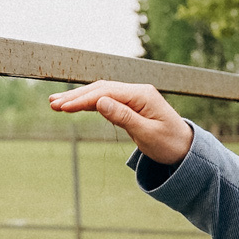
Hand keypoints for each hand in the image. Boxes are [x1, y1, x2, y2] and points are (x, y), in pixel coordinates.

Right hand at [49, 81, 191, 165]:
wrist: (186, 149)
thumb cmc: (170, 144)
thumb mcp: (147, 134)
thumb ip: (123, 117)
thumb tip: (100, 102)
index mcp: (142, 95)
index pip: (105, 93)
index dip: (82, 100)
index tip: (63, 108)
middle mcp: (137, 91)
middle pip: (100, 89)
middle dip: (75, 96)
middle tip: (52, 103)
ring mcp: (134, 97)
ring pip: (101, 93)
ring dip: (79, 98)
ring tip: (56, 103)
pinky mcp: (131, 104)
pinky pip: (106, 100)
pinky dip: (89, 102)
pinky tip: (75, 105)